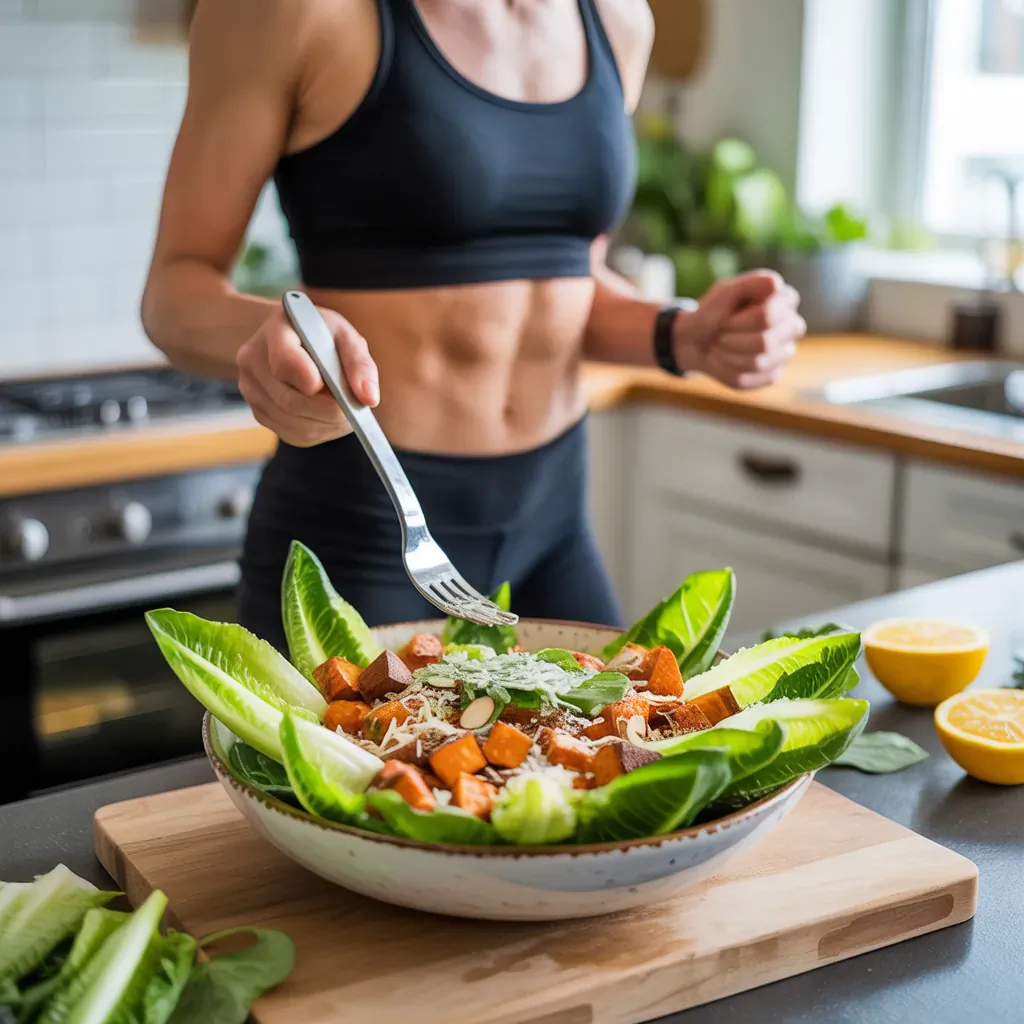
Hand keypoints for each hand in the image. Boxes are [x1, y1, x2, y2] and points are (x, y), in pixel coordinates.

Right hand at [236, 305, 378, 446]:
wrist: (293, 339)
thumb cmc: (322, 336)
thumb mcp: (347, 338)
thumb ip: (360, 365)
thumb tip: (369, 399)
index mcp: (276, 331)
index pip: (286, 362)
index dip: (314, 382)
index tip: (335, 386)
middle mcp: (253, 361)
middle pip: (291, 401)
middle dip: (329, 411)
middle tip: (351, 406)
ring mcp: (251, 389)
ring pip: (294, 423)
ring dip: (327, 424)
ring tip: (341, 409)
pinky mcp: (259, 412)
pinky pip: (291, 433)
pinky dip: (318, 430)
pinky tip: (326, 416)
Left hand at [673, 270, 804, 388]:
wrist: (697, 340)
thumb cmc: (715, 311)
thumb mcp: (725, 292)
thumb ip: (750, 283)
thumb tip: (776, 284)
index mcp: (786, 300)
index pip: (768, 316)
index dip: (739, 321)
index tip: (725, 317)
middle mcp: (792, 326)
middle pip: (765, 342)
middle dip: (731, 338)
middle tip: (720, 331)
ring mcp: (785, 353)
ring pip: (758, 363)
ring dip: (728, 353)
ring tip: (721, 343)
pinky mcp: (772, 376)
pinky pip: (749, 379)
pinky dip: (727, 369)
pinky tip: (725, 358)